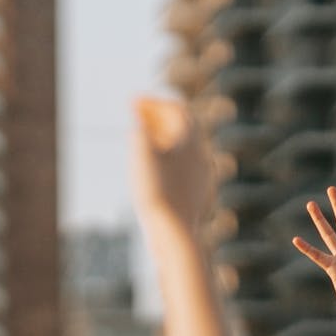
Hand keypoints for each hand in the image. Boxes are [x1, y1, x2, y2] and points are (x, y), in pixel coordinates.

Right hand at [130, 97, 211, 236]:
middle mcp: (201, 154)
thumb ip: (141, 130)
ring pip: (185, 148)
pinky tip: (158, 170)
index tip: (132, 101)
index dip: (154, 102)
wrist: (176, 234)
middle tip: (139, 115)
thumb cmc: (158, 192)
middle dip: (160, 117)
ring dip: (165, 138)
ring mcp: (202, 176)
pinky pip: (185, 168)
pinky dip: (170, 159)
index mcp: (190, 139)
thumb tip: (140, 119)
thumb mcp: (141, 154)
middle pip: (184, 126)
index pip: (176, 109)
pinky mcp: (198, 195)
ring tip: (145, 141)